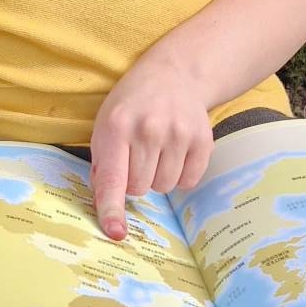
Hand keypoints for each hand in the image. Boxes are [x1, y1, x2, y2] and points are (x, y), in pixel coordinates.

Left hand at [89, 52, 214, 241]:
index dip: (113, 209)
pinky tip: (175, 152)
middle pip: (139, 189)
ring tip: (157, 150)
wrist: (175, 73)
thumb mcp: (106, 124)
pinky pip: (189, 181)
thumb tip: (107, 204)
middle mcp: (149, 129)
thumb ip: (103, 164)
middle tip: (137, 156)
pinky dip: (180, 174)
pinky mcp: (203, 140)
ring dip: (158, 177)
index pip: (114, 178)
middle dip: (135, 180)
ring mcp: (179, 134)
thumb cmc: (132, 105)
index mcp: (117, 126)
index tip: (116, 232)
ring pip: (164, 188)